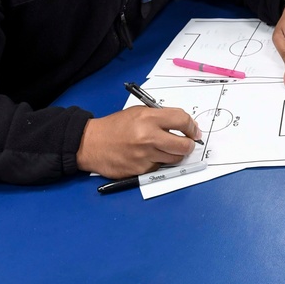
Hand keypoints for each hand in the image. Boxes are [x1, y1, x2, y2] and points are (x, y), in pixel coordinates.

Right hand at [76, 106, 201, 178]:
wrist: (91, 144)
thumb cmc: (115, 126)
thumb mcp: (138, 113)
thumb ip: (160, 117)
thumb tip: (184, 126)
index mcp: (148, 118)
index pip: (181, 120)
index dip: (192, 127)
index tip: (194, 131)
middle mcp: (148, 137)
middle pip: (184, 145)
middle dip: (189, 145)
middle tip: (188, 144)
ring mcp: (144, 156)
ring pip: (174, 159)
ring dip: (175, 155)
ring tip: (167, 149)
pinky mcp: (140, 170)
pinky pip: (159, 167)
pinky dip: (159, 163)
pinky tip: (149, 157)